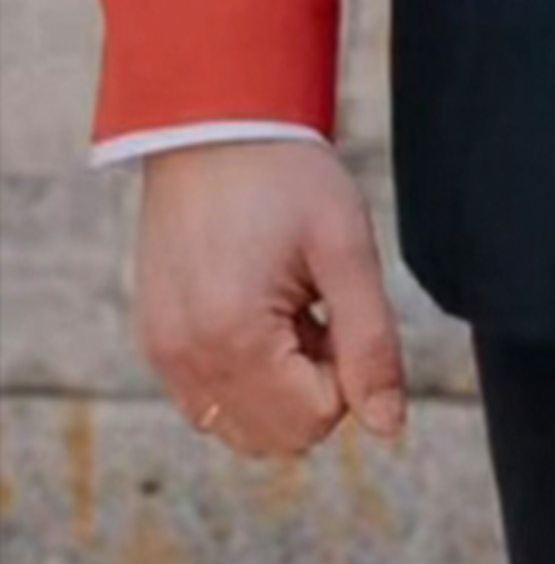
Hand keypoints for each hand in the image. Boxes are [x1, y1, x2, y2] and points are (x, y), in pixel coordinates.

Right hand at [134, 142, 408, 458]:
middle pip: (278, 437)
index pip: (315, 420)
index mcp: (232, 337)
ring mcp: (162, 352)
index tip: (337, 311)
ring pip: (241, 428)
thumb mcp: (348, 255)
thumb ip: (372, 346)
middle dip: (315, 388)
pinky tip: (258, 313)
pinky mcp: (156, 340)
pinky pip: (209, 402)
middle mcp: (184, 357)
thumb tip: (389, 427)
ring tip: (288, 312)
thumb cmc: (286, 179)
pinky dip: (246, 376)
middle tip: (317, 313)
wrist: (213, 126)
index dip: (347, 374)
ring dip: (281, 386)